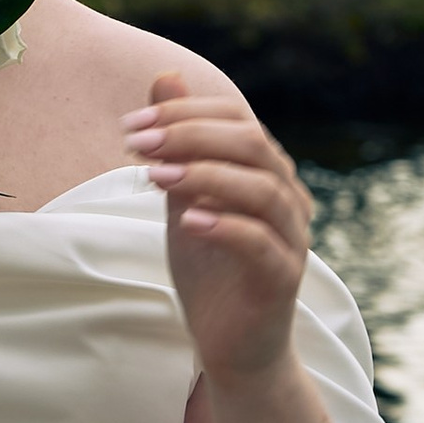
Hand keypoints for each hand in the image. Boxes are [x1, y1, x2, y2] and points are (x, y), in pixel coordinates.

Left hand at [123, 71, 313, 391]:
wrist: (233, 347)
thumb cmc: (211, 272)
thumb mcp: (184, 199)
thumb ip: (179, 146)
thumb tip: (165, 75)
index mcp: (266, 172)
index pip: (236, 120)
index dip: (185, 114)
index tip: (132, 124)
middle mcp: (287, 198)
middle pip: (252, 145)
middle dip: (190, 136)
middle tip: (136, 144)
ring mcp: (291, 238)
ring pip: (262, 190)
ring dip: (205, 176)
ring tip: (154, 176)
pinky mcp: (283, 279)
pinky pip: (262, 244)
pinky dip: (227, 226)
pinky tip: (189, 221)